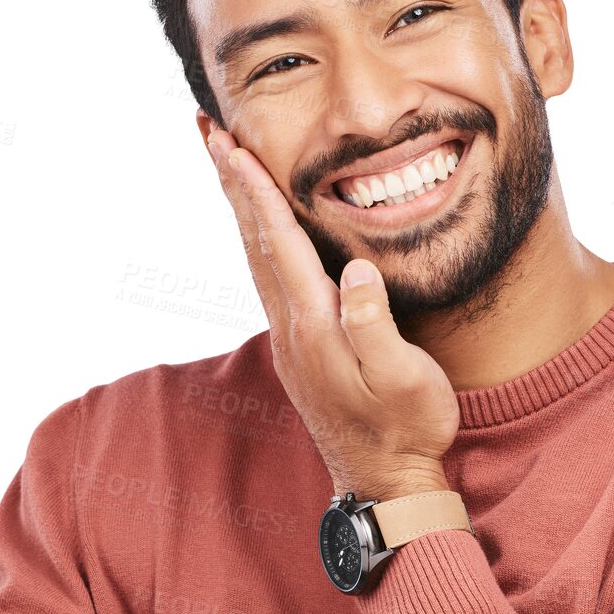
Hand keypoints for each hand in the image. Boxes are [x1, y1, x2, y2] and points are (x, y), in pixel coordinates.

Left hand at [207, 128, 459, 500]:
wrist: (387, 484)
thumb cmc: (406, 430)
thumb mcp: (403, 380)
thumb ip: (375, 326)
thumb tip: (355, 270)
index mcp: (314, 324)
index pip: (277, 241)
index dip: (253, 189)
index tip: (229, 144)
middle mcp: (291, 326)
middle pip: (252, 237)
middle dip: (229, 180)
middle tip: (206, 129)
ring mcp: (291, 337)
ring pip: (255, 254)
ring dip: (238, 203)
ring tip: (224, 160)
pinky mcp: (300, 345)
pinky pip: (269, 273)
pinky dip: (258, 235)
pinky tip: (260, 224)